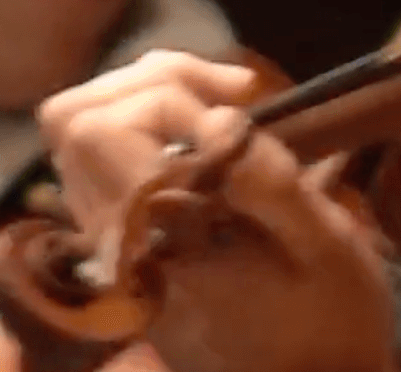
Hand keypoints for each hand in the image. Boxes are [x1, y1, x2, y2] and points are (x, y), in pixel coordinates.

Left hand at [39, 49, 399, 371]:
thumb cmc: (329, 319)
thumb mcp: (324, 246)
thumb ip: (268, 181)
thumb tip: (217, 119)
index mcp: (151, 247)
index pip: (98, 132)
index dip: (167, 95)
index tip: (244, 108)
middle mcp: (111, 243)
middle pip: (71, 120)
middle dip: (151, 80)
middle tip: (232, 92)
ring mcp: (110, 244)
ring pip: (79, 134)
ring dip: (150, 95)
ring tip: (224, 105)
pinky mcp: (126, 241)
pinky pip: (108, 159)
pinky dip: (152, 124)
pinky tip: (213, 134)